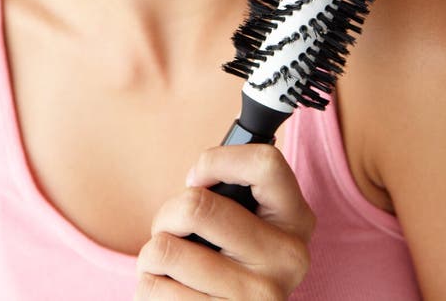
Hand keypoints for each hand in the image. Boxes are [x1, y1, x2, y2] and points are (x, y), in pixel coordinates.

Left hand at [134, 144, 314, 299]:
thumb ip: (234, 189)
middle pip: (196, 205)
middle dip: (168, 212)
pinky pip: (153, 288)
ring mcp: (257, 297)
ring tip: (171, 263)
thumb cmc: (229, 256)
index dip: (216, 159)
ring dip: (153, 252)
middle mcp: (287, 258)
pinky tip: (170, 288)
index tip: (196, 176)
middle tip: (174, 228)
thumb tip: (203, 171)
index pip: (265, 163)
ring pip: (165, 248)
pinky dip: (148, 283)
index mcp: (296, 219)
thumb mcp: (249, 219)